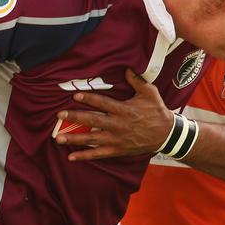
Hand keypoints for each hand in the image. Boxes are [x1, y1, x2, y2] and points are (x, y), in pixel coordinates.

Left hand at [55, 69, 172, 160]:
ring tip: (58, 138)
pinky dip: (85, 156)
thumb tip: (126, 68)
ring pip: (92, 139)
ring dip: (75, 139)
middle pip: (93, 120)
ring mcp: (116, 139)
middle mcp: (118, 125)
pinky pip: (98, 154)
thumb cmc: (157, 111)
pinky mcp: (117, 149)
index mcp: (124, 110)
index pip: (103, 103)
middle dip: (75, 117)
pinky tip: (71, 157)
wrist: (166, 134)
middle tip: (60, 115)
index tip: (75, 96)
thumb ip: (136, 81)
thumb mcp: (150, 93)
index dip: (89, 99)